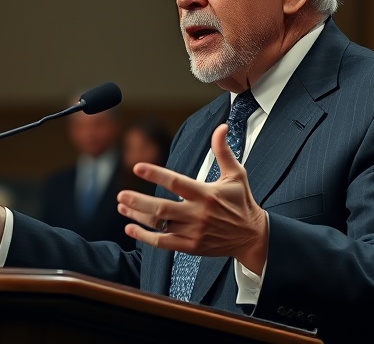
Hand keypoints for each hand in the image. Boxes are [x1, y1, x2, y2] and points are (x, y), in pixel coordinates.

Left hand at [116, 124, 267, 272]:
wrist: (253, 237)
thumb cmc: (242, 203)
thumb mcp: (236, 175)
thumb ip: (223, 151)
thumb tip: (221, 127)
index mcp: (206, 194)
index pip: (176, 182)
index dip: (155, 174)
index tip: (137, 167)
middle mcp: (198, 214)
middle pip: (162, 208)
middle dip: (138, 202)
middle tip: (120, 195)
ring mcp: (193, 232)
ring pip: (159, 225)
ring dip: (137, 216)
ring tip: (121, 207)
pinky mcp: (191, 247)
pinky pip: (163, 243)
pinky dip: (145, 237)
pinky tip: (130, 228)